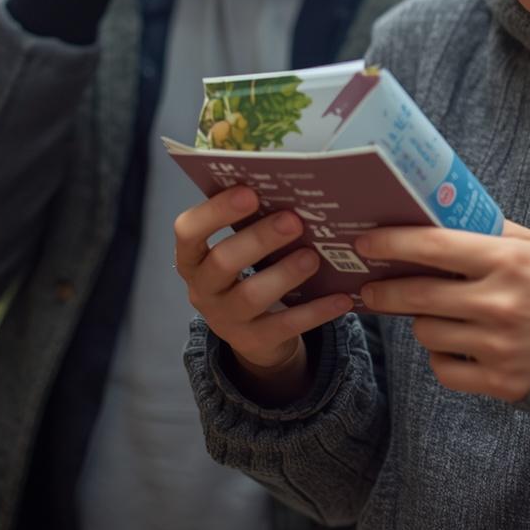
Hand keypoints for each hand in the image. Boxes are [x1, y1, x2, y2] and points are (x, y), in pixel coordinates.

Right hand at [174, 187, 353, 396]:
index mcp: (193, 257)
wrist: (251, 331)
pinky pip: (285, 326)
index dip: (215, 211)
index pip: (188, 231)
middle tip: (293, 220)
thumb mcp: (239, 247)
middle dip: (258, 239)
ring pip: (251, 296)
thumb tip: (290, 187)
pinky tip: (341, 297)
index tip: (249, 192)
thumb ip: (251, 221)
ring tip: (312, 257)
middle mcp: (202, 289)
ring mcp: (225, 319)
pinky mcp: (254, 342)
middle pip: (222, 262)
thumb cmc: (246, 270)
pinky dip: (316, 311)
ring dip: (284, 274)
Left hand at [356, 220, 529, 402]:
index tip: (365, 241)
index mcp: (507, 259)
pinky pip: (444, 368)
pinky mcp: (500, 382)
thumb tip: (440, 214)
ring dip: (420, 321)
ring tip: (430, 312)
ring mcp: (498, 345)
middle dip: (384, 290)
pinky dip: (442, 355)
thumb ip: (490, 231)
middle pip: (418, 294)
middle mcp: (500, 302)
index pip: (434, 246)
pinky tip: (454, 342)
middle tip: (370, 287)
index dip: (393, 243)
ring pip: (426, 332)